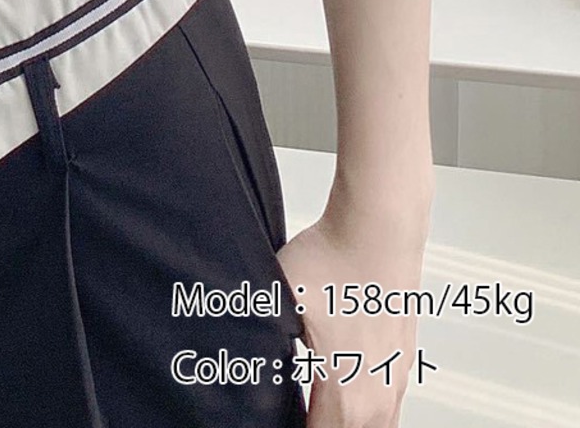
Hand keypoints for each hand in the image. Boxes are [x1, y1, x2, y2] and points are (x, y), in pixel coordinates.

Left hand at [275, 197, 428, 426]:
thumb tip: (232, 349)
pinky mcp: (403, 360)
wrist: (377, 228)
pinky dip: (367, 413)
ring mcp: (395, 379)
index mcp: (345, 393)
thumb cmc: (333, 260)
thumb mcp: (277, 301)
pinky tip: (345, 393)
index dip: (290, 427)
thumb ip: (257, 336)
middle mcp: (378, 396)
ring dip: (345, 423)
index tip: (272, 417)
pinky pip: (389, 409)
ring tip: (318, 408)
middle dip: (318, 426)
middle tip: (293, 412)